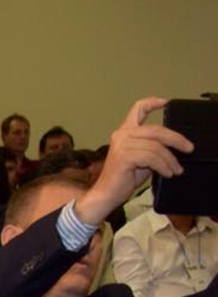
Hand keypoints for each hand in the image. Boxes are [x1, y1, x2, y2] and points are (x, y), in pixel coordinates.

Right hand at [77, 97, 191, 225]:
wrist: (107, 194)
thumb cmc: (124, 178)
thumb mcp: (142, 158)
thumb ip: (153, 147)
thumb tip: (174, 146)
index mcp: (125, 132)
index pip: (137, 110)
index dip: (152, 103)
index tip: (165, 102)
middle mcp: (122, 135)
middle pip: (156, 130)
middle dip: (176, 139)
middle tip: (188, 149)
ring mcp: (122, 145)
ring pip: (156, 146)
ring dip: (170, 160)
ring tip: (176, 170)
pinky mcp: (124, 156)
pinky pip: (152, 158)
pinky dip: (163, 166)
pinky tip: (167, 173)